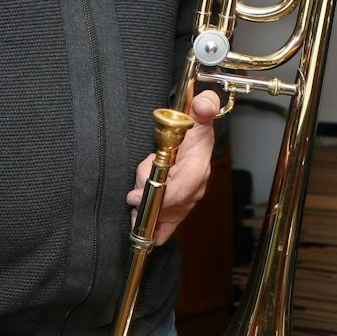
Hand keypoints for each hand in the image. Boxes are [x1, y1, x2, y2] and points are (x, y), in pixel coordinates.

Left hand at [124, 90, 224, 243]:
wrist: (190, 142)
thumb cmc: (193, 129)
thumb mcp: (198, 112)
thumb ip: (204, 106)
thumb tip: (203, 105)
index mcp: (201, 164)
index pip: (185, 186)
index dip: (162, 194)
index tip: (135, 195)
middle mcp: (196, 186)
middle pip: (169, 203)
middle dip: (148, 199)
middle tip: (132, 195)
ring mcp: (188, 201)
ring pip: (162, 213)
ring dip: (146, 210)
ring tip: (136, 202)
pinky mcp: (178, 210)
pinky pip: (167, 228)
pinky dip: (154, 230)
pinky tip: (143, 228)